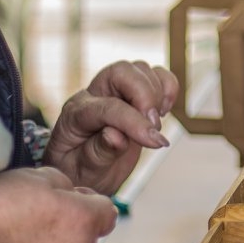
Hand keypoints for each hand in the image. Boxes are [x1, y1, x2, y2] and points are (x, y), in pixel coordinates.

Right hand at [0, 168, 117, 242]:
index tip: (72, 198)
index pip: (107, 212)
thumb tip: (67, 191)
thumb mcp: (33, 175)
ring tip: (14, 238)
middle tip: (35, 217)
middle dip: (67, 227)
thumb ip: (62, 183)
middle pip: (84, 238)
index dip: (88, 202)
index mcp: (83, 223)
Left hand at [45, 60, 179, 193]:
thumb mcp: (83, 172)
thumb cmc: (81, 172)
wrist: (84, 172)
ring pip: (140, 69)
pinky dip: (167, 87)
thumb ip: (98, 153)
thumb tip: (116, 136)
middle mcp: (94, 95)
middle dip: (145, 96)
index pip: (107, 107)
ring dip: (156, 94)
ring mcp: (115, 90)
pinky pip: (155, 75)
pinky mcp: (134, 93)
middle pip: (121, 72)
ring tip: (155, 124)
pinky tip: (164, 111)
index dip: (134, 122)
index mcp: (76, 114)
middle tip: (155, 126)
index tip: (155, 141)